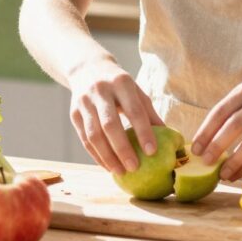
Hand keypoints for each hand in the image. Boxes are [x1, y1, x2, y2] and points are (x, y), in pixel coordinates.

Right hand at [68, 58, 162, 174]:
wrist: (87, 68)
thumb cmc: (119, 85)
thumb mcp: (135, 91)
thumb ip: (149, 112)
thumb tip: (168, 136)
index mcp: (121, 83)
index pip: (134, 110)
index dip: (143, 132)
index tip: (152, 152)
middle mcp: (101, 91)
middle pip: (110, 124)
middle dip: (122, 148)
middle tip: (134, 167)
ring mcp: (84, 102)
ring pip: (94, 134)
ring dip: (107, 156)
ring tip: (120, 172)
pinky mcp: (74, 114)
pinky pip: (85, 139)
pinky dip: (96, 155)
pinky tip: (108, 166)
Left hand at [192, 82, 241, 181]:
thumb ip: (228, 115)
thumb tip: (202, 146)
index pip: (220, 111)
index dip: (206, 131)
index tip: (195, 150)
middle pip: (235, 124)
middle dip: (218, 145)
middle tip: (205, 162)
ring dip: (235, 160)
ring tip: (222, 174)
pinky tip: (238, 174)